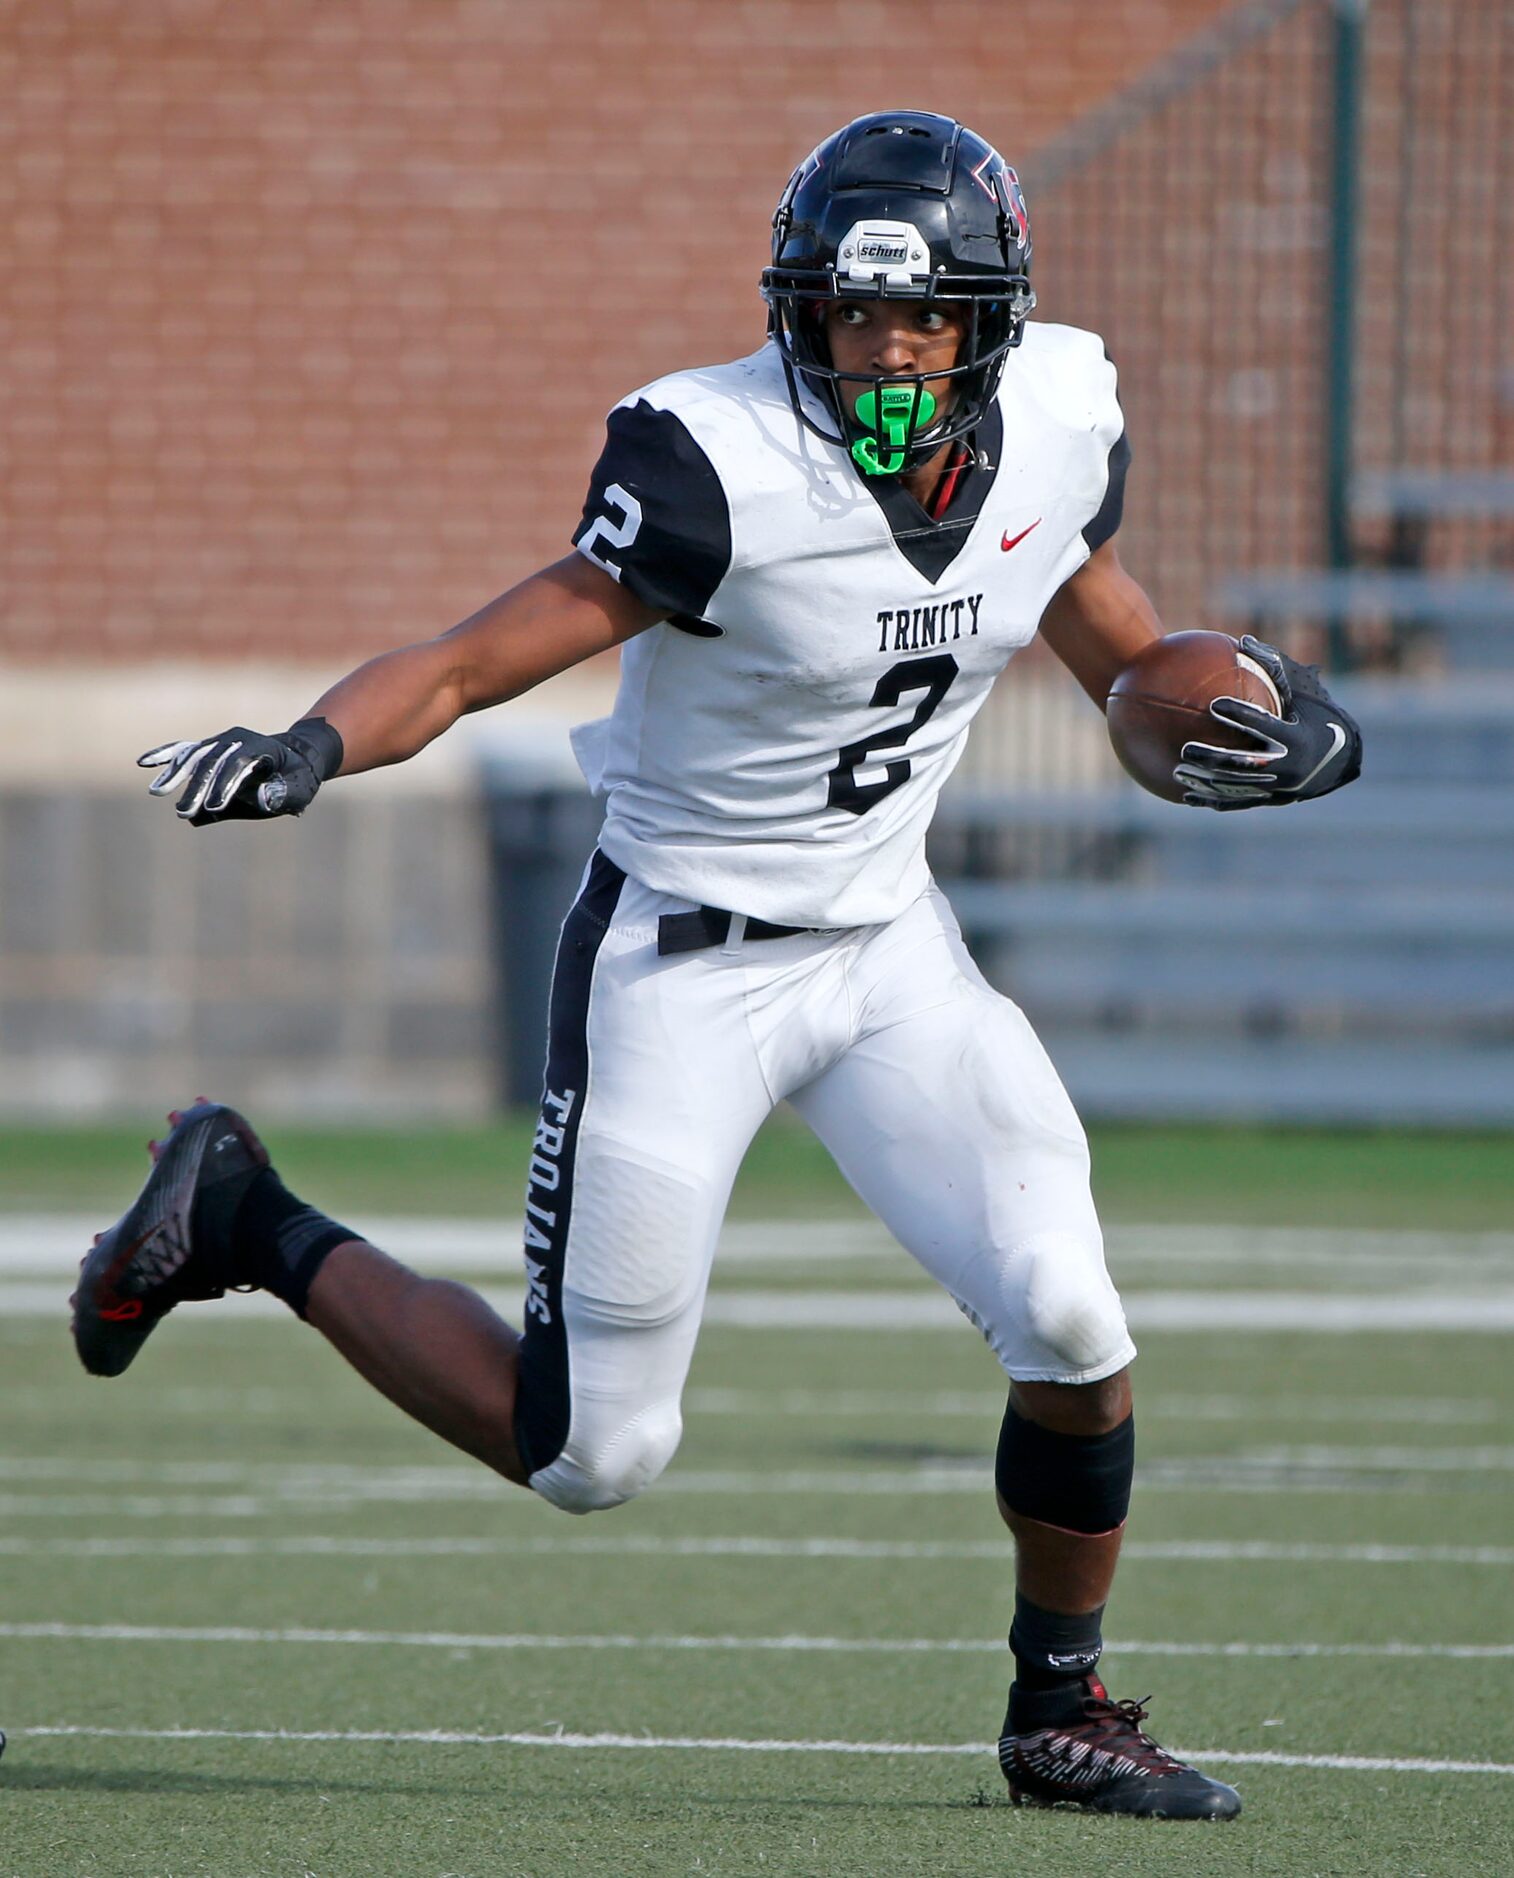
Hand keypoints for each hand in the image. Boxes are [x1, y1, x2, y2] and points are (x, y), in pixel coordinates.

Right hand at [138, 718, 342, 825]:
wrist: (297, 757)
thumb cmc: (298, 777)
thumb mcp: (299, 788)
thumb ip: (282, 794)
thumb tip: (263, 800)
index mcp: (260, 747)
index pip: (238, 763)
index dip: (226, 784)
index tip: (215, 807)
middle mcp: (236, 739)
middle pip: (212, 760)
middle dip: (197, 786)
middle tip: (183, 811)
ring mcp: (220, 742)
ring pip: (195, 755)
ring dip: (175, 773)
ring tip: (158, 792)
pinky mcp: (209, 749)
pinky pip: (184, 750)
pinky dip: (165, 755)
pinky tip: (143, 762)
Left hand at [1174, 635, 1361, 811]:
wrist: (1341, 758)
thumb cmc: (1315, 715)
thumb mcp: (1303, 690)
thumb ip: (1274, 667)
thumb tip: (1243, 640)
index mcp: (1297, 737)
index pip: (1265, 726)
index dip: (1241, 715)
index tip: (1214, 704)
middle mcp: (1289, 766)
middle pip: (1245, 764)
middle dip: (1214, 758)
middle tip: (1186, 749)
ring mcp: (1279, 787)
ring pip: (1237, 788)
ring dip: (1207, 782)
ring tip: (1178, 771)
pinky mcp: (1271, 800)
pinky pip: (1238, 802)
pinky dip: (1212, 800)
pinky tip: (1186, 796)